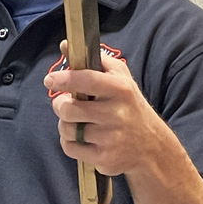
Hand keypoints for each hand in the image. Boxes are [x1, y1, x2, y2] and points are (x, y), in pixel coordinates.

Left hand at [44, 41, 165, 176]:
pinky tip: (81, 139)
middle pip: (69, 108)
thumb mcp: (121, 80)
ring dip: (65, 125)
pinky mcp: (104, 158)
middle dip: (60, 105)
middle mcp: (117, 114)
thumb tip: (65, 45)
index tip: (50, 79)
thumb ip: (95, 61)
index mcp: (121, 90)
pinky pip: (70, 148)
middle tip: (65, 104)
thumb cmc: (130, 108)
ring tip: (77, 122)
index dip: (64, 78)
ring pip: (67, 129)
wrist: (152, 148)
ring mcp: (111, 138)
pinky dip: (69, 143)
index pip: (87, 80)